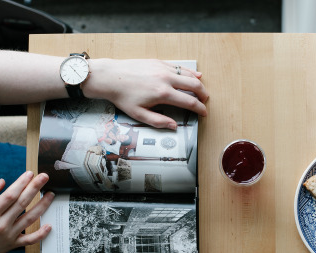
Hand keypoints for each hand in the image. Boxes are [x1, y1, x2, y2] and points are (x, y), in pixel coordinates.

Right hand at [0, 171, 53, 252]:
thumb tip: (3, 181)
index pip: (10, 195)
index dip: (21, 183)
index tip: (29, 174)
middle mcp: (1, 224)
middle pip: (22, 203)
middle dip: (35, 188)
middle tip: (45, 177)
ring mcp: (9, 235)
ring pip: (30, 218)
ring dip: (43, 205)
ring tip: (51, 194)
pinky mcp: (14, 244)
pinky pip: (30, 239)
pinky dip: (41, 234)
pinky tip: (49, 225)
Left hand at [82, 59, 208, 128]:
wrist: (110, 77)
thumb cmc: (122, 96)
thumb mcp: (139, 115)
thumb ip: (158, 121)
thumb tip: (173, 126)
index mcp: (163, 93)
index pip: (189, 102)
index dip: (200, 109)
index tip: (203, 113)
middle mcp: (166, 79)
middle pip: (194, 85)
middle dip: (203, 95)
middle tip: (205, 101)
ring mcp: (163, 68)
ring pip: (188, 74)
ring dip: (198, 83)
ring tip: (201, 91)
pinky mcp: (159, 62)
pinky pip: (179, 67)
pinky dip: (189, 72)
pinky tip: (194, 75)